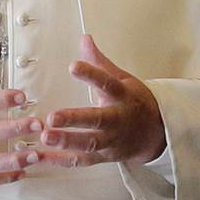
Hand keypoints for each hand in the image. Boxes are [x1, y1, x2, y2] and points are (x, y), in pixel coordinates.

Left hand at [38, 35, 166, 167]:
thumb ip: (100, 62)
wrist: (156, 134)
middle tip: (52, 117)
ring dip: (66, 141)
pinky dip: (61, 160)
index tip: (73, 66)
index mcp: (122, 96)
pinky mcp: (104, 156)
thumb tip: (84, 39)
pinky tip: (42, 155)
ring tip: (45, 136)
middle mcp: (118, 119)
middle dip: (74, 120)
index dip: (91, 74)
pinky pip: (81, 160)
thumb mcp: (123, 79)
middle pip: (97, 120)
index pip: (107, 83)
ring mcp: (111, 140)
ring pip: (89, 143)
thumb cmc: (135, 102)